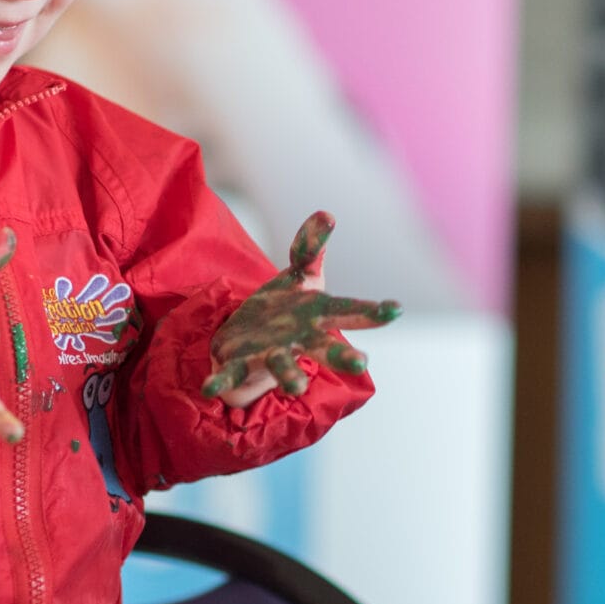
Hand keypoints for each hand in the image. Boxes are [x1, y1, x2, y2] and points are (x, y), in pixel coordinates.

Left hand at [203, 212, 399, 406]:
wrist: (248, 345)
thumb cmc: (285, 312)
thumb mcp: (299, 278)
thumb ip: (311, 249)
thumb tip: (326, 213)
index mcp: (316, 317)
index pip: (347, 311)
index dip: (372, 312)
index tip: (396, 310)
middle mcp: (299, 340)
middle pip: (323, 348)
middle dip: (341, 356)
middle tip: (361, 363)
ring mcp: (270, 354)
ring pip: (283, 365)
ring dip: (290, 375)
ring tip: (296, 385)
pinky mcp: (240, 364)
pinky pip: (230, 375)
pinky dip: (220, 383)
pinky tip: (208, 390)